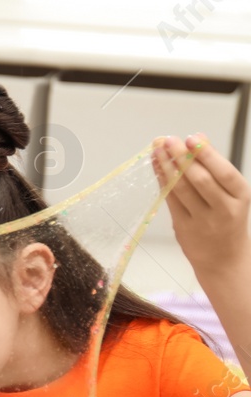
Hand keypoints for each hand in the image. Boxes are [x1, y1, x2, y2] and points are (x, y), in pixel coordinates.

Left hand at [153, 135, 250, 276]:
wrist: (225, 260)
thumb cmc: (228, 219)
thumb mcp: (231, 194)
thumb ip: (215, 167)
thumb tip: (198, 137)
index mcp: (241, 196)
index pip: (224, 172)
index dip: (207, 154)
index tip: (191, 137)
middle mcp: (224, 209)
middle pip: (200, 180)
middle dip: (182, 158)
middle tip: (168, 140)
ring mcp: (202, 221)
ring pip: (181, 190)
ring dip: (167, 167)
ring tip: (158, 149)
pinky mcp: (183, 228)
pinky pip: (170, 200)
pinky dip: (162, 181)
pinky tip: (157, 166)